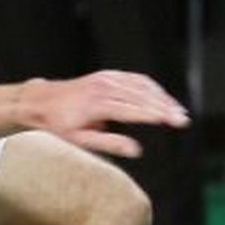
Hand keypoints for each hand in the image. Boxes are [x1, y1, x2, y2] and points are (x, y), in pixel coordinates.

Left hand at [17, 71, 190, 157]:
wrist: (40, 102)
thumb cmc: (58, 125)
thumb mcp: (80, 141)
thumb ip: (109, 145)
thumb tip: (137, 150)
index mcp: (98, 105)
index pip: (135, 110)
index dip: (156, 115)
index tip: (174, 122)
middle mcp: (105, 87)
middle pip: (142, 96)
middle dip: (165, 107)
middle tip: (183, 120)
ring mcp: (107, 78)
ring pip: (142, 85)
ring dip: (162, 97)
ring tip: (178, 111)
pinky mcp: (108, 75)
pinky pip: (135, 78)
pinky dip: (152, 87)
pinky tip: (163, 97)